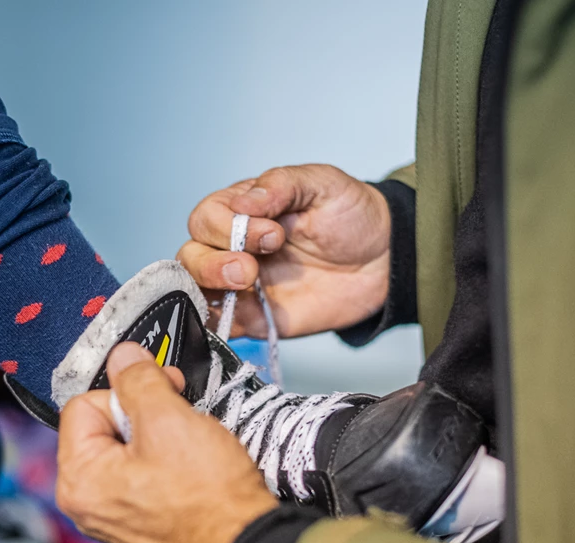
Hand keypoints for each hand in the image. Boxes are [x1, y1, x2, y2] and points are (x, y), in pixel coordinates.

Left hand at [56, 343, 278, 542]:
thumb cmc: (208, 497)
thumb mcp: (169, 419)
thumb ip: (139, 380)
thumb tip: (122, 357)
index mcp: (79, 478)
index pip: (82, 405)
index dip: (124, 390)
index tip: (160, 389)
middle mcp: (87, 502)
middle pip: (102, 426)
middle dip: (142, 412)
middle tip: (178, 413)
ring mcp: (113, 514)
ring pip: (126, 448)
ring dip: (158, 434)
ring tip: (188, 442)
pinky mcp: (139, 520)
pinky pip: (141, 472)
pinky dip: (165, 459)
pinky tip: (190, 463)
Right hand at [177, 164, 391, 337]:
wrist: (383, 260)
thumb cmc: (350, 215)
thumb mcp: (322, 184)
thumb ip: (281, 186)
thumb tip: (243, 202)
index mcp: (241, 211)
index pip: (205, 218)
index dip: (227, 227)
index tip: (273, 233)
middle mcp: (232, 247)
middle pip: (190, 255)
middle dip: (213, 261)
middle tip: (252, 268)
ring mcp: (239, 286)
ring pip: (195, 289)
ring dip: (211, 287)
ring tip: (248, 282)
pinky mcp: (253, 318)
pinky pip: (219, 325)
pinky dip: (216, 323)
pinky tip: (238, 314)